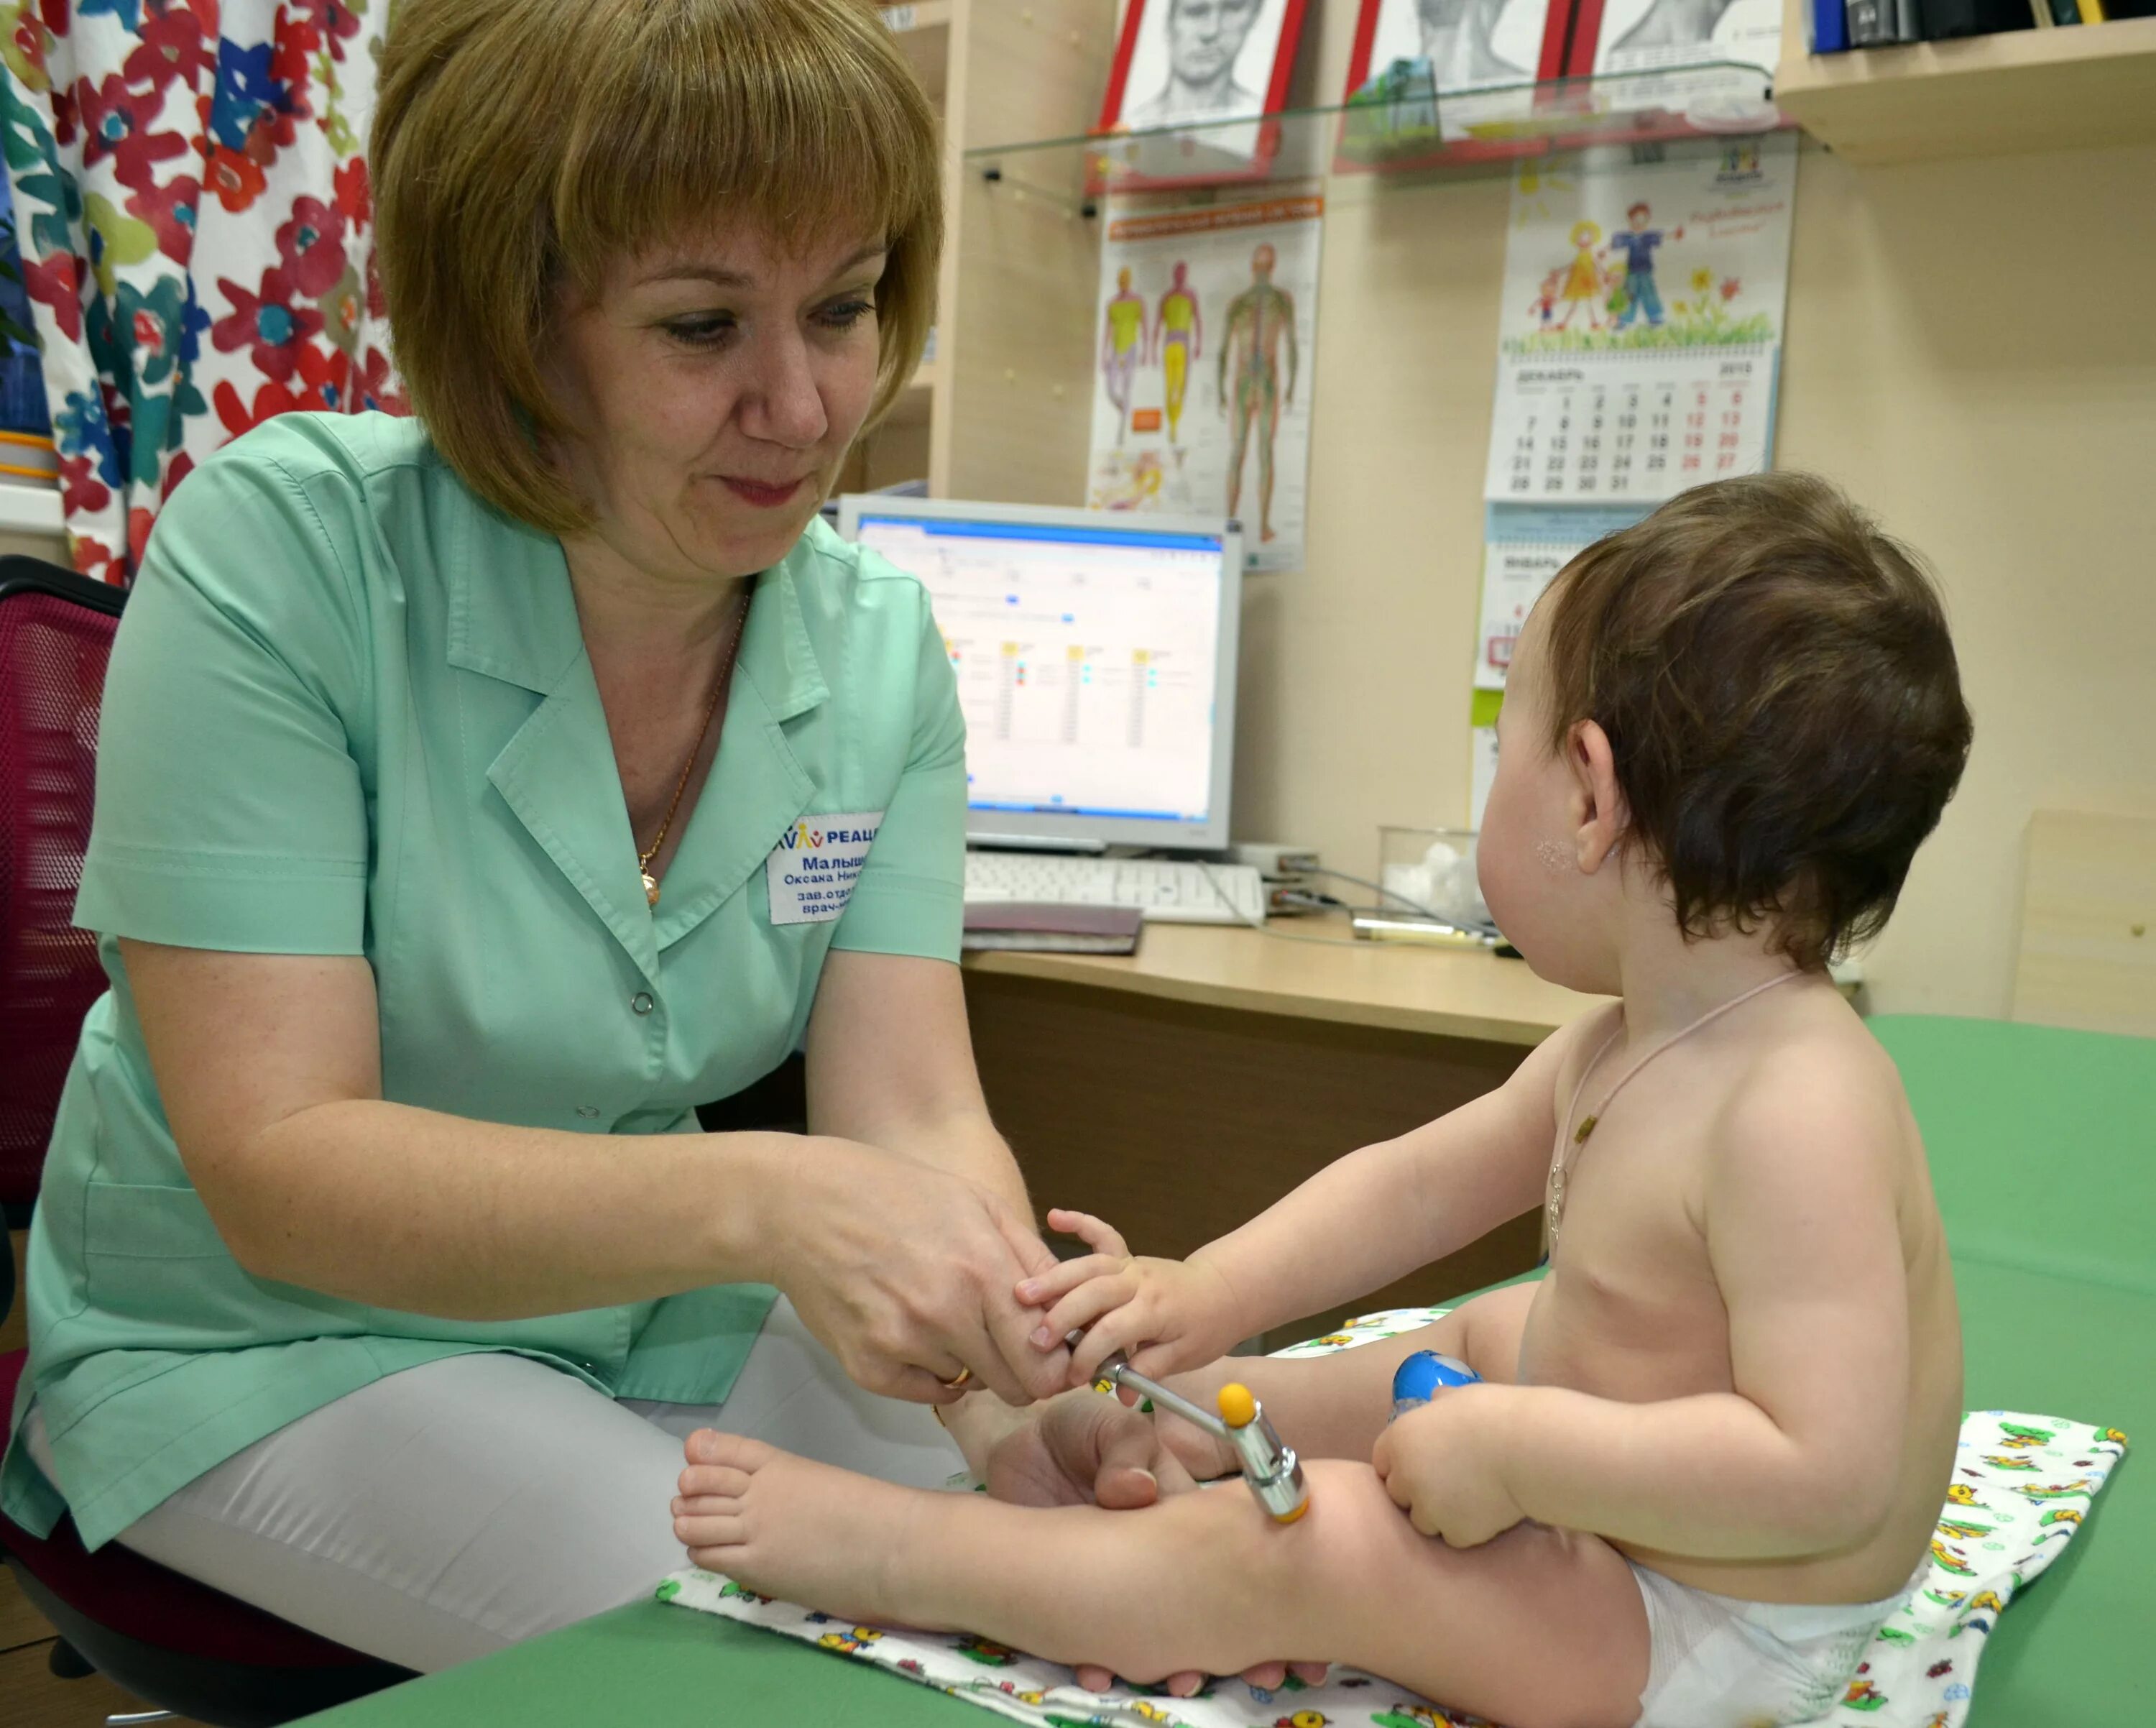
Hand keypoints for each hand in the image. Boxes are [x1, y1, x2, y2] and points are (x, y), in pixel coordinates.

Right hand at [772, 1139, 1070, 1406]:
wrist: (804, 1206)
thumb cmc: (896, 1195)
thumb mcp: (977, 1204)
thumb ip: (1030, 1258)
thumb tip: (1065, 1312)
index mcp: (982, 1270)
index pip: (1045, 1363)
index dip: (1056, 1366)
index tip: (1052, 1355)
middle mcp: (945, 1315)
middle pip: (1015, 1387)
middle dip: (1020, 1370)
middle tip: (1003, 1341)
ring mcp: (903, 1345)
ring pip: (967, 1383)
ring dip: (966, 1359)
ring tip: (937, 1309)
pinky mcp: (867, 1367)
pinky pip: (924, 1391)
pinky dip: (928, 1370)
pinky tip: (911, 1327)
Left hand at [986, 1391, 1324, 1696]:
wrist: (1018, 1451)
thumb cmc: (1079, 1432)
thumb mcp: (1107, 1425)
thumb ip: (1125, 1450)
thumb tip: (1137, 1492)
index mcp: (1176, 1507)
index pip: (1223, 1548)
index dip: (1250, 1580)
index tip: (1278, 1611)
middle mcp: (1159, 1552)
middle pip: (1201, 1604)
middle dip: (1237, 1640)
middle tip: (1262, 1671)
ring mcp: (1123, 1581)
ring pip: (1156, 1633)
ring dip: (1172, 1661)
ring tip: (1184, 1681)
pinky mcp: (1082, 1598)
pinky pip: (1098, 1638)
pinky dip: (1102, 1661)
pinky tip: (1098, 1675)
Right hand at [1016, 1209, 1243, 1385]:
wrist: (1225, 1291)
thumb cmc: (1206, 1327)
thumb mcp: (1184, 1357)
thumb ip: (1148, 1371)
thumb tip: (1120, 1394)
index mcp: (1156, 1311)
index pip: (1113, 1330)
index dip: (1089, 1354)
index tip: (1072, 1376)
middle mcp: (1139, 1282)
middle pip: (1094, 1293)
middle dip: (1062, 1315)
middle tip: (1035, 1337)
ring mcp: (1131, 1265)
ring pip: (1088, 1266)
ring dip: (1055, 1277)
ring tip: (1023, 1292)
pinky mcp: (1126, 1256)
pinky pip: (1102, 1234)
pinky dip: (1080, 1222)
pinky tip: (1055, 1216)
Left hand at [1370, 1384, 1525, 1547]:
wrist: (1527, 1449)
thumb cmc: (1494, 1414)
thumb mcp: (1461, 1397)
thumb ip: (1441, 1405)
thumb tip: (1437, 1398)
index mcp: (1400, 1439)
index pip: (1381, 1462)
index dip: (1402, 1465)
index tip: (1424, 1466)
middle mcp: (1405, 1476)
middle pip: (1399, 1495)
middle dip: (1418, 1492)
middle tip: (1451, 1484)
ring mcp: (1428, 1508)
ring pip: (1423, 1521)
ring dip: (1441, 1515)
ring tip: (1472, 1498)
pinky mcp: (1454, 1532)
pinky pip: (1454, 1537)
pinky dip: (1467, 1530)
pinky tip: (1487, 1512)